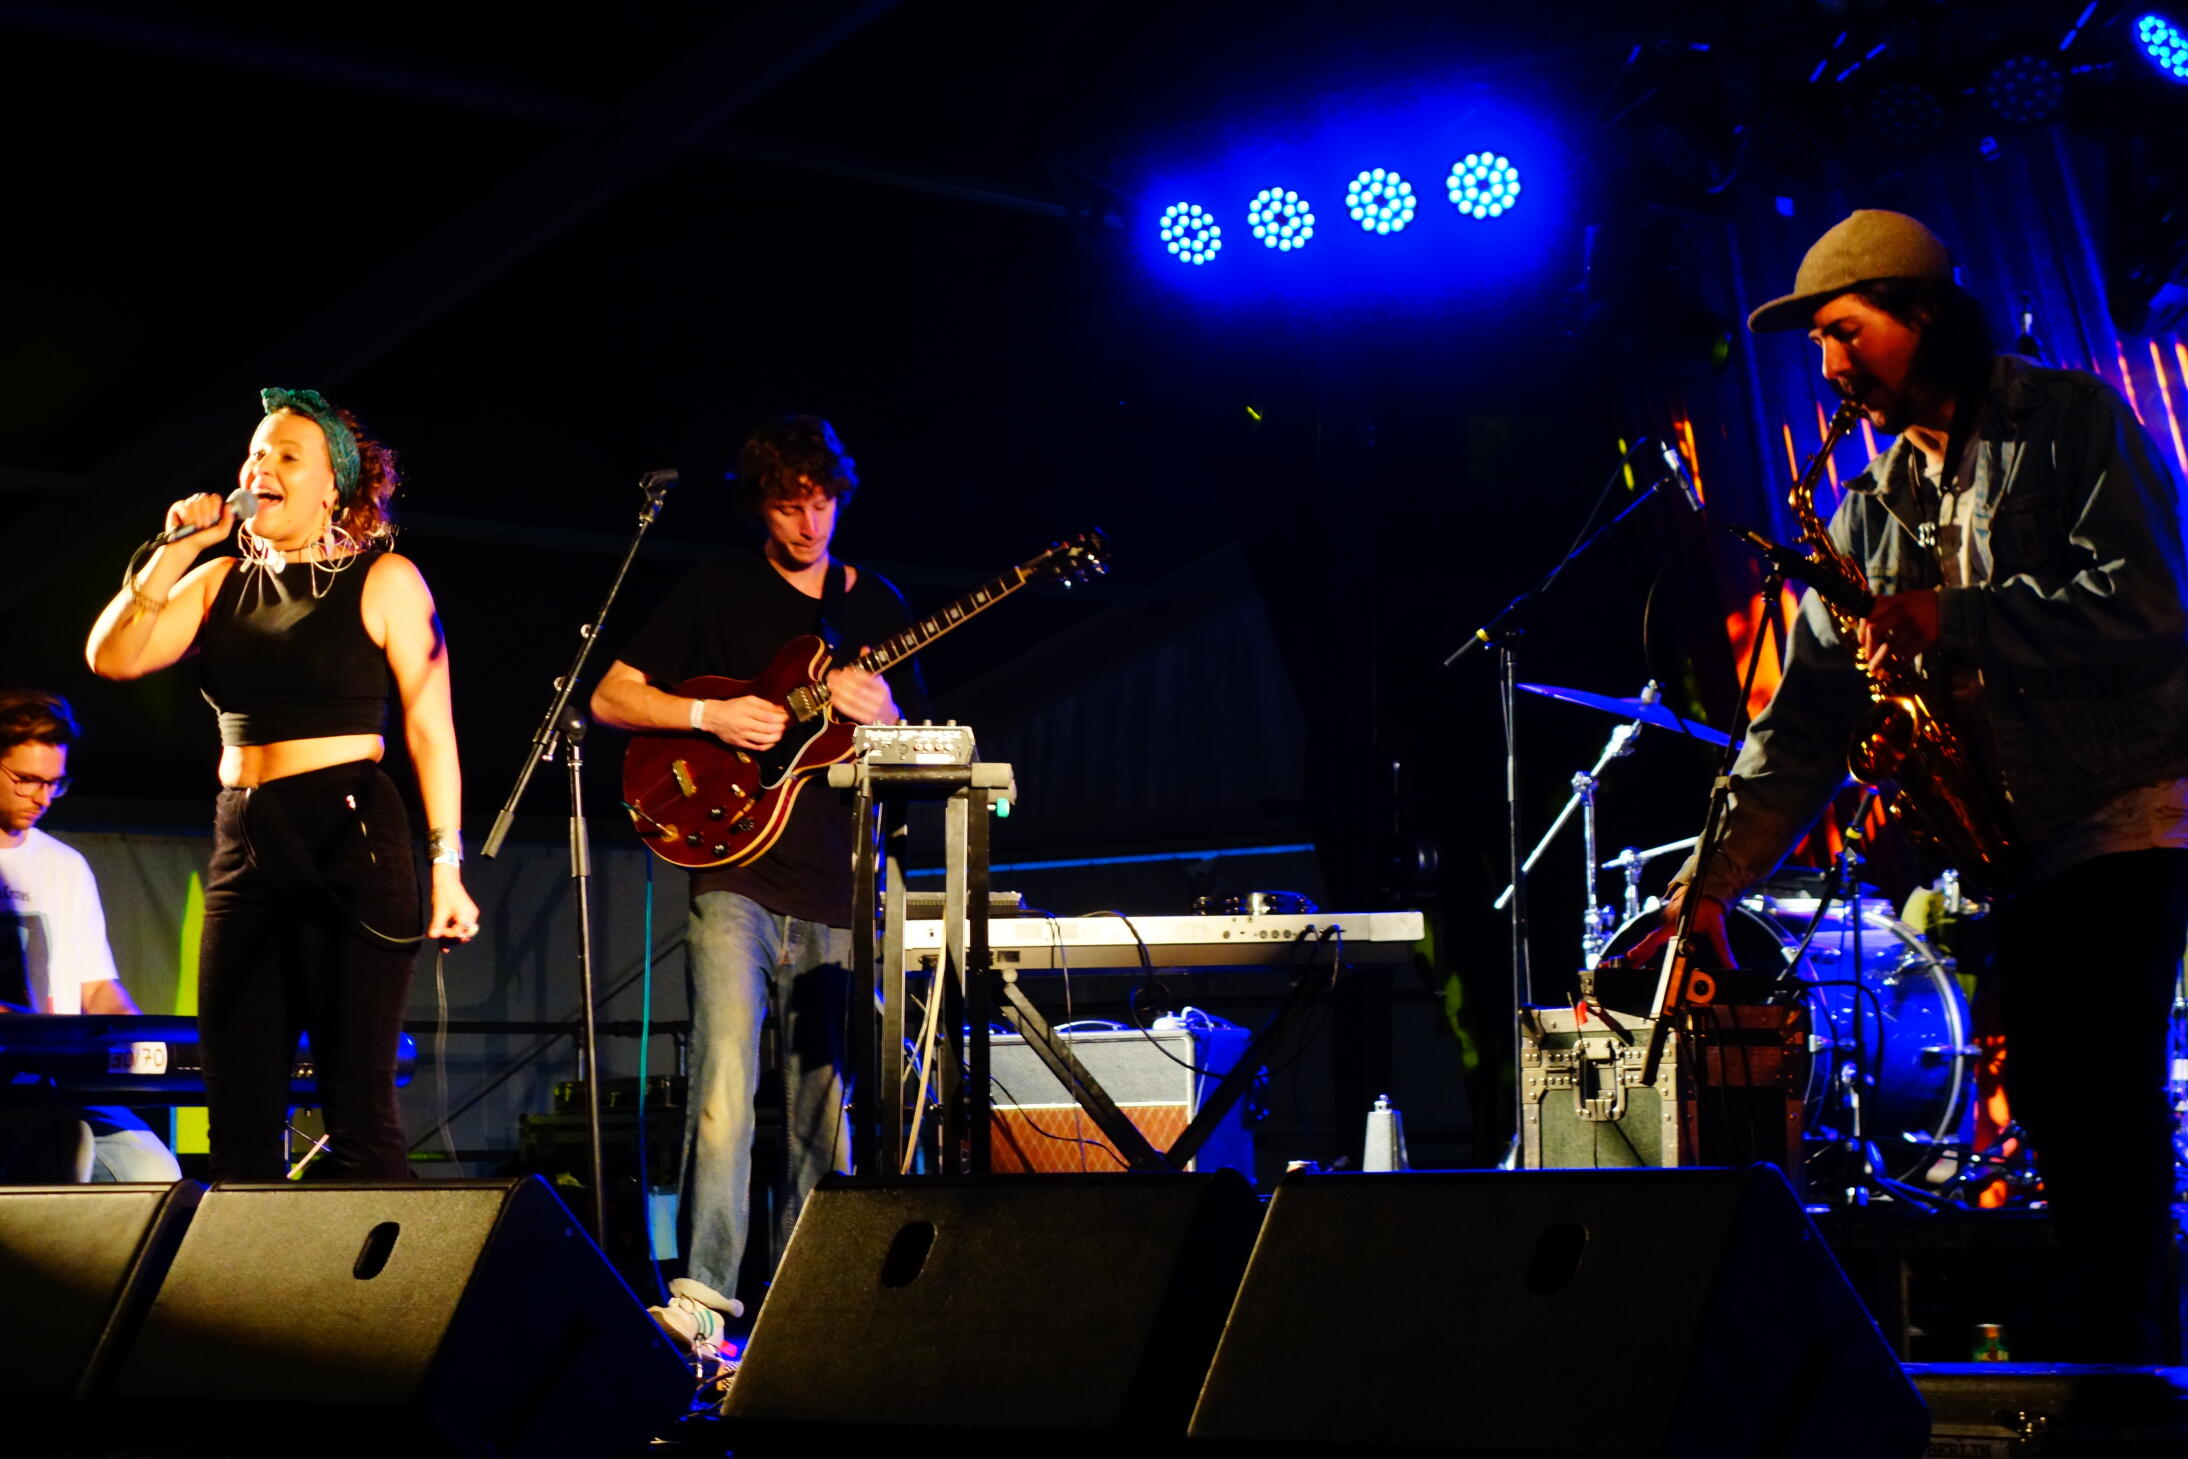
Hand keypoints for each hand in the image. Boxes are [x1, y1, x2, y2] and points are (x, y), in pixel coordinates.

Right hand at [162, 492, 234, 552]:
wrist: (188, 546)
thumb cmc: (204, 539)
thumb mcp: (221, 532)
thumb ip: (228, 520)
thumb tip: (228, 505)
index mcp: (211, 507)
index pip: (215, 498)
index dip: (215, 505)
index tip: (214, 517)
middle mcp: (200, 503)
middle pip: (204, 497)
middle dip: (206, 513)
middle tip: (205, 525)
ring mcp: (189, 504)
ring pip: (194, 502)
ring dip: (196, 517)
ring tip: (197, 527)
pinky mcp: (178, 507)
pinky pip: (184, 506)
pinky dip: (187, 517)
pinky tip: (187, 524)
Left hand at [427, 864, 480, 943]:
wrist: (447, 880)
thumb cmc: (444, 894)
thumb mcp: (439, 911)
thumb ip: (437, 926)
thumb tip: (433, 937)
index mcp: (466, 915)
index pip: (459, 933)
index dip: (448, 935)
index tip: (438, 933)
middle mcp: (471, 916)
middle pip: (465, 934)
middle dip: (454, 940)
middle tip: (443, 945)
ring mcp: (470, 914)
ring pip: (464, 931)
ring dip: (454, 938)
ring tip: (443, 946)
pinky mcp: (467, 913)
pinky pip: (462, 926)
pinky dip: (454, 931)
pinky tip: (446, 939)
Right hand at [697, 694, 788, 750]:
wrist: (713, 717)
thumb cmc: (732, 707)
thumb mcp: (748, 700)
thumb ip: (765, 704)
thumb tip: (780, 710)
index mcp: (747, 711)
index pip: (769, 717)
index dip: (781, 718)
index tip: (787, 717)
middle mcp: (745, 724)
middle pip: (769, 729)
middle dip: (781, 727)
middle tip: (784, 725)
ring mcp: (742, 735)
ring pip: (765, 740)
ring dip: (777, 737)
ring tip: (780, 733)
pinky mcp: (740, 743)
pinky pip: (757, 748)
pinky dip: (768, 745)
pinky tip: (772, 741)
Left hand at [825, 657, 898, 725]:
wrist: (888, 718)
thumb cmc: (880, 696)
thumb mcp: (879, 680)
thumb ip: (870, 665)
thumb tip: (865, 648)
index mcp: (883, 688)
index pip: (866, 679)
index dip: (853, 674)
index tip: (842, 670)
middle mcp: (879, 700)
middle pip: (857, 689)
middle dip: (841, 682)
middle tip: (831, 676)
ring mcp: (873, 711)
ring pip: (852, 699)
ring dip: (838, 691)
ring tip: (830, 684)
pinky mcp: (865, 720)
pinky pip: (850, 711)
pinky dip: (840, 703)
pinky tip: (833, 697)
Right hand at [1616, 885, 1733, 980]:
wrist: (1707, 886)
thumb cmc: (1709, 904)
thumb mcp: (1717, 927)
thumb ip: (1723, 949)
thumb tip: (1732, 967)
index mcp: (1672, 924)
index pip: (1651, 942)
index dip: (1638, 953)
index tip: (1627, 962)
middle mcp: (1662, 924)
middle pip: (1642, 944)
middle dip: (1630, 958)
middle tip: (1612, 968)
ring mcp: (1660, 923)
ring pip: (1644, 941)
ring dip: (1636, 955)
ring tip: (1625, 968)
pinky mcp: (1663, 923)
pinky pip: (1650, 938)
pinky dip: (1643, 950)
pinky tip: (1641, 961)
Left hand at [1858, 589, 1939, 674]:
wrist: (1952, 606)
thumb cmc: (1922, 605)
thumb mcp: (1903, 599)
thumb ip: (1885, 610)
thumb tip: (1864, 632)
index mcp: (1893, 601)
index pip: (1868, 614)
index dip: (1861, 631)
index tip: (1861, 642)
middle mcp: (1901, 612)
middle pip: (1874, 630)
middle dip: (1868, 648)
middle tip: (1868, 658)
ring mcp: (1914, 625)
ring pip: (1889, 646)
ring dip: (1878, 661)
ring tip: (1874, 671)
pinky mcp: (1926, 637)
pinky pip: (1905, 655)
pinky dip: (1895, 666)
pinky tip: (1890, 672)